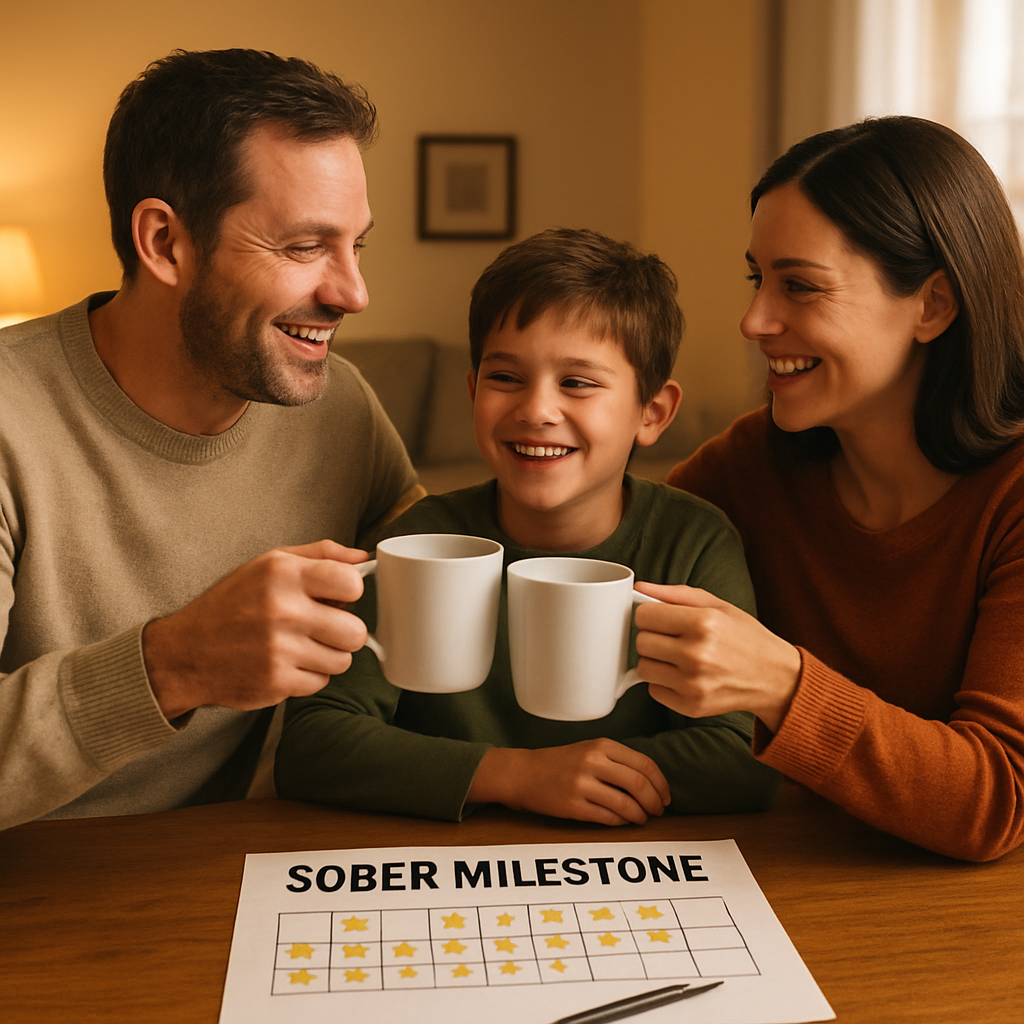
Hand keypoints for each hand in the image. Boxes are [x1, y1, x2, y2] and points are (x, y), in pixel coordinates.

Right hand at [143, 540, 370, 718]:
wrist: (185, 653)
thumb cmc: (231, 604)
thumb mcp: (269, 564)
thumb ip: (320, 555)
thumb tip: (361, 558)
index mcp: (284, 574)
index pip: (352, 584)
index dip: (349, 592)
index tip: (337, 596)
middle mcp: (283, 610)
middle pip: (356, 631)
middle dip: (343, 631)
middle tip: (321, 628)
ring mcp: (280, 649)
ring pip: (342, 661)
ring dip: (327, 655)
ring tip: (301, 645)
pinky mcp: (276, 682)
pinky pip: (321, 682)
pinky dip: (308, 676)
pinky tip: (286, 663)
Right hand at [467, 740, 670, 824]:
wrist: (523, 773)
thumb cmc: (559, 763)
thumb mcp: (589, 750)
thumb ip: (617, 760)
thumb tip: (651, 782)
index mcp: (601, 746)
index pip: (645, 764)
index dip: (661, 783)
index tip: (665, 796)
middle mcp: (593, 762)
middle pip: (640, 784)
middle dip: (655, 802)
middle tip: (658, 811)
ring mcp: (582, 784)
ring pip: (626, 804)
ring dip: (640, 816)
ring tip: (642, 819)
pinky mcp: (573, 805)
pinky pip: (608, 818)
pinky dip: (621, 822)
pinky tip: (623, 821)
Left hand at [632, 583, 800, 732]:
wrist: (774, 677)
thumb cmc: (745, 638)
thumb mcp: (717, 606)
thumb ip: (675, 594)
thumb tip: (639, 588)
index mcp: (703, 623)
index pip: (644, 616)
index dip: (650, 615)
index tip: (661, 619)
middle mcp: (697, 654)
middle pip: (641, 642)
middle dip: (653, 637)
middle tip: (673, 639)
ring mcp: (693, 684)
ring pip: (644, 668)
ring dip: (657, 661)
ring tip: (679, 657)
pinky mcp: (691, 706)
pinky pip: (653, 690)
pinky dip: (664, 683)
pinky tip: (685, 676)